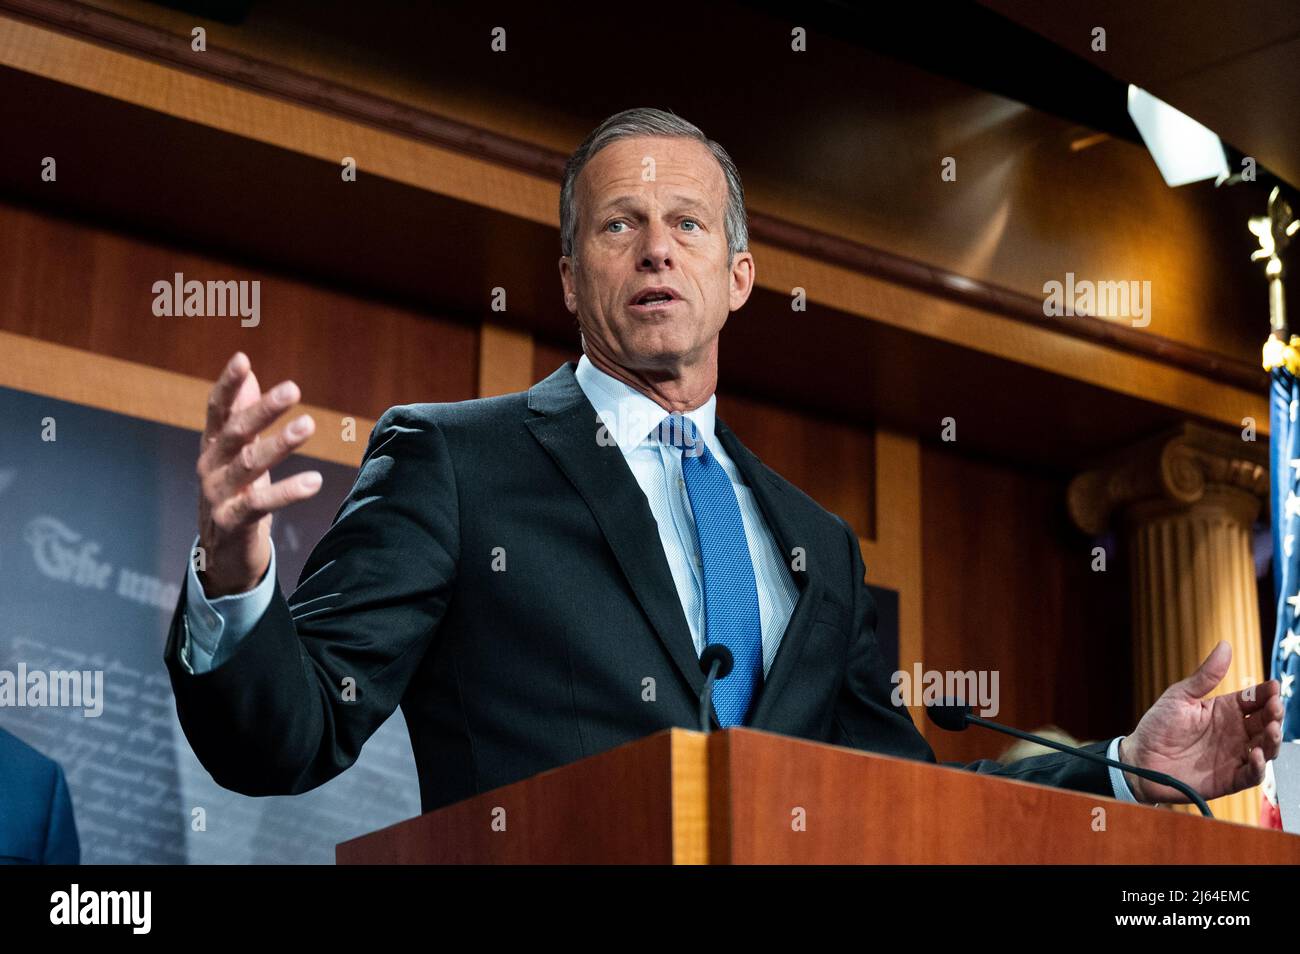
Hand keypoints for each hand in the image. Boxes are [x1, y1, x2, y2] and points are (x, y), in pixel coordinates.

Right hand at [195, 352, 321, 596]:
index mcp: (212, 446)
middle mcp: (210, 467)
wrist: (221, 554)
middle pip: (235, 432)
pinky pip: (260, 504)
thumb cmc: (235, 494)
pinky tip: (314, 481)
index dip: (228, 385)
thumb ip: (242, 415)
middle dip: (263, 409)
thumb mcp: (238, 454)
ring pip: (249, 465)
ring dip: (280, 444)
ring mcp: (218, 495)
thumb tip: (251, 374)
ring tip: (308, 424)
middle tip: (293, 388)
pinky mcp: (231, 523)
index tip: (242, 359)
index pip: (217, 410)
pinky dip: (287, 492)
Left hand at [1119, 641, 1283, 803]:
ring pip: (1266, 748)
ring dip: (1273, 739)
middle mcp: (1234, 732)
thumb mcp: (1180, 697)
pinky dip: (1259, 767)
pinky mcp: (1230, 778)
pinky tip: (1255, 755)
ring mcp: (1234, 755)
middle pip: (1266, 722)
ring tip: (1271, 728)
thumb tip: (1225, 645)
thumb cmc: (1157, 726)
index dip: (1266, 693)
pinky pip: (1252, 775)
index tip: (1273, 687)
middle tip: (1274, 707)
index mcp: (1225, 710)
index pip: (1254, 699)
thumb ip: (1205, 676)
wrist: (1139, 760)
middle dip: (1275, 714)